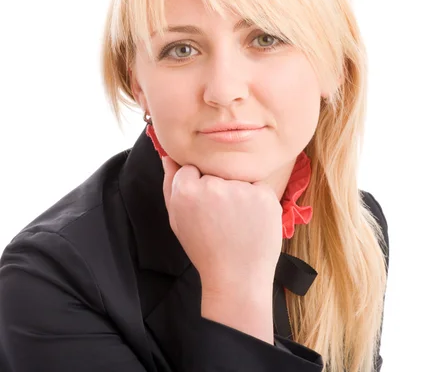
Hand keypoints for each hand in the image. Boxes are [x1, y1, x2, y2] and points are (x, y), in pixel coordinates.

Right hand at [161, 155, 282, 292]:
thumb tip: (169, 156)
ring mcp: (241, 189)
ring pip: (236, 177)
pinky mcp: (264, 195)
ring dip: (237, 192)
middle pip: (214, 170)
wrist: (237, 278)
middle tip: (220, 216)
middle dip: (217, 186)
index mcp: (186, 191)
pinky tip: (251, 220)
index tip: (202, 206)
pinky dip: (256, 199)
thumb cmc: (204, 249)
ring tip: (236, 221)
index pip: (191, 167)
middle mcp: (213, 186)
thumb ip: (170, 184)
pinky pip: (257, 186)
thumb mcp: (177, 220)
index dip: (196, 186)